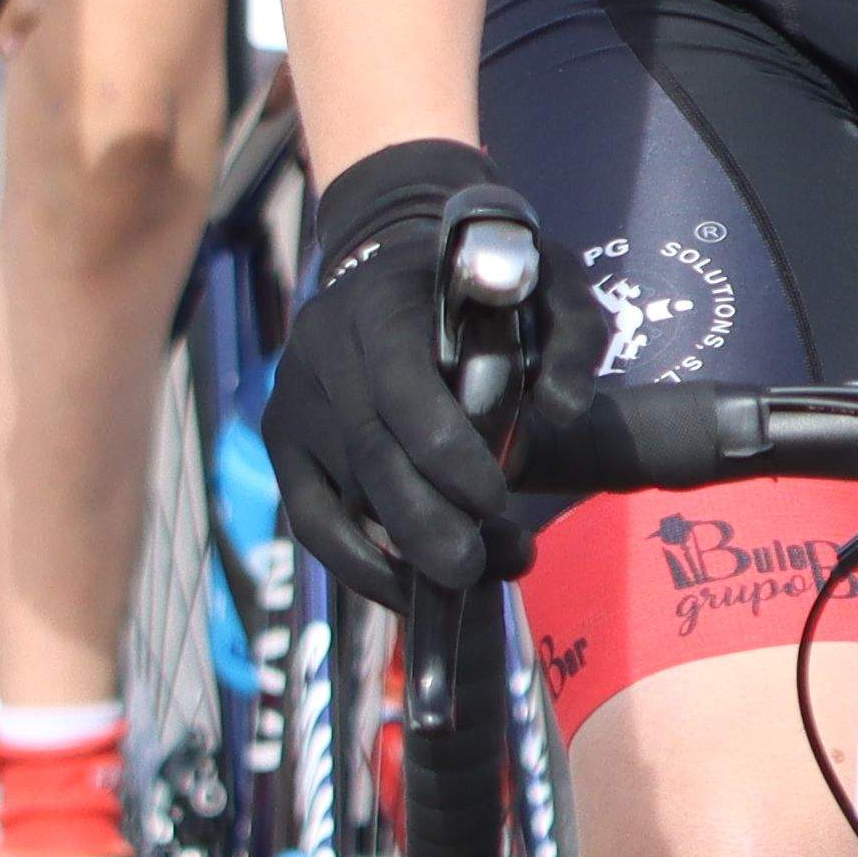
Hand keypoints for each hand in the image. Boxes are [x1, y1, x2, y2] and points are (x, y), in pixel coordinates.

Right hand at [270, 139, 587, 611]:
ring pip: (342, 497)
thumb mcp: (549, 277)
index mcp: (381, 304)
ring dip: (407, 553)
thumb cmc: (488, 279)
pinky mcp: (283, 443)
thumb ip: (574, 332)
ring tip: (480, 576)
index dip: (445, 453)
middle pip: (370, 455)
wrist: (404, 263)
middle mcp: (321, 350)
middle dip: (427, 524)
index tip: (498, 499)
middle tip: (484, 567)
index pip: (401, 388)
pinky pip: (311, 521)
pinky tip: (411, 593)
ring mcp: (292, 400)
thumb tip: (564, 408)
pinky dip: (358, 567)